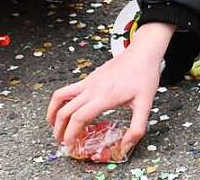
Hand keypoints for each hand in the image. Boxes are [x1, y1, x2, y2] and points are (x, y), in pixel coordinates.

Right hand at [47, 22, 174, 155]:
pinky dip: (61, 101)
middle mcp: (92, 88)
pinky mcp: (89, 77)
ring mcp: (88, 81)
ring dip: (53, 113)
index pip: (78, 118)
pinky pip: (68, 89)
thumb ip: (137, 128)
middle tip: (61, 142)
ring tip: (54, 126)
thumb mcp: (146, 104)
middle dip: (59, 129)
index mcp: (104, 97)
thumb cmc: (144, 75)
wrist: (143, 52)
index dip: (71, 134)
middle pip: (66, 110)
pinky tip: (66, 109)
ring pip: (60, 96)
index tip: (69, 146)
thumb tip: (125, 147)